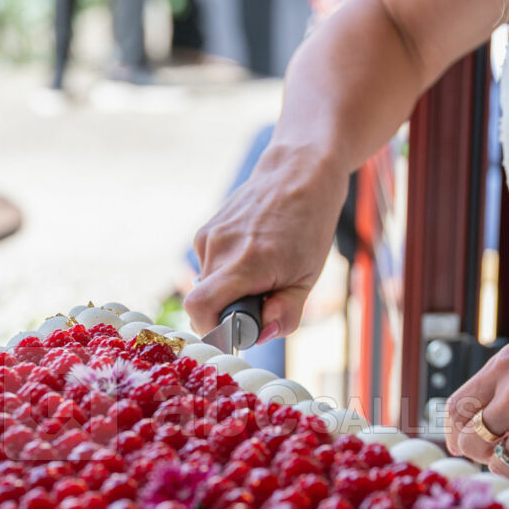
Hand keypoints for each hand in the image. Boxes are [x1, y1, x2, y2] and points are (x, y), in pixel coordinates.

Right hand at [184, 144, 348, 341]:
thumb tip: (261, 334)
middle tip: (261, 298)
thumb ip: (286, 313)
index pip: (200, 309)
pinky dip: (226, 271)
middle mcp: (219, 248)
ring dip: (229, 289)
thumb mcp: (308, 277)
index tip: (238, 331)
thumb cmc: (309, 225)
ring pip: (207, 284)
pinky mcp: (206, 230)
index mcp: (245, 263)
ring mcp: (209, 236)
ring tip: (261, 270)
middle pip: (204, 302)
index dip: (213, 329)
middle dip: (229, 311)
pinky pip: (209, 265)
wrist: (298, 174)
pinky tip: (251, 253)